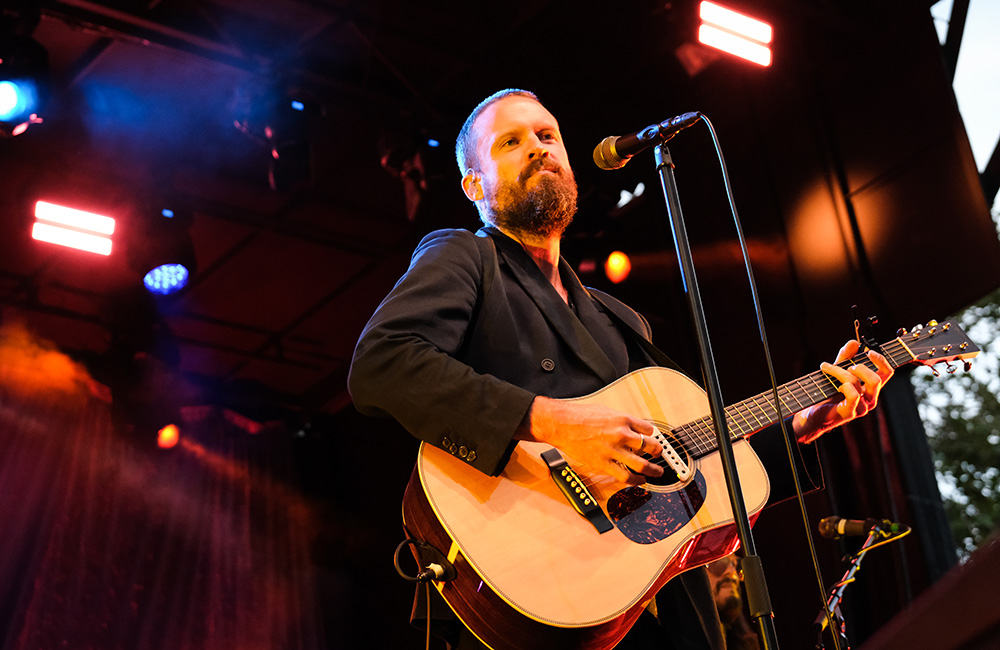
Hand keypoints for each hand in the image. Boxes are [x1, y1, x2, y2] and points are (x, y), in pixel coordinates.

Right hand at [516, 396, 664, 484]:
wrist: (561, 424)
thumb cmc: (578, 415)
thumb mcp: (606, 410)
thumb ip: (620, 420)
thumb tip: (631, 427)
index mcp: (623, 419)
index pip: (648, 429)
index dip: (653, 436)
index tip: (654, 439)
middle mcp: (621, 434)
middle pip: (650, 446)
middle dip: (658, 452)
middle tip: (659, 455)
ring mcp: (613, 450)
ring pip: (642, 464)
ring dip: (653, 470)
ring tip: (657, 472)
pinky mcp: (603, 463)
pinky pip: (625, 476)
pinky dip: (636, 480)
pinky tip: (639, 481)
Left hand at [793, 340, 893, 442]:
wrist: (812, 412)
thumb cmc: (827, 392)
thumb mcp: (837, 370)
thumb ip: (846, 357)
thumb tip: (854, 342)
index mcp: (870, 388)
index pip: (887, 373)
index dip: (881, 360)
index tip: (869, 352)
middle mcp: (870, 398)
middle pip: (877, 379)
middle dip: (860, 368)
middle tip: (847, 366)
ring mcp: (861, 407)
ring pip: (858, 383)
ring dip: (840, 372)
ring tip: (828, 369)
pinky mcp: (850, 413)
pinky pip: (853, 395)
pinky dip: (844, 386)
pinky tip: (835, 387)